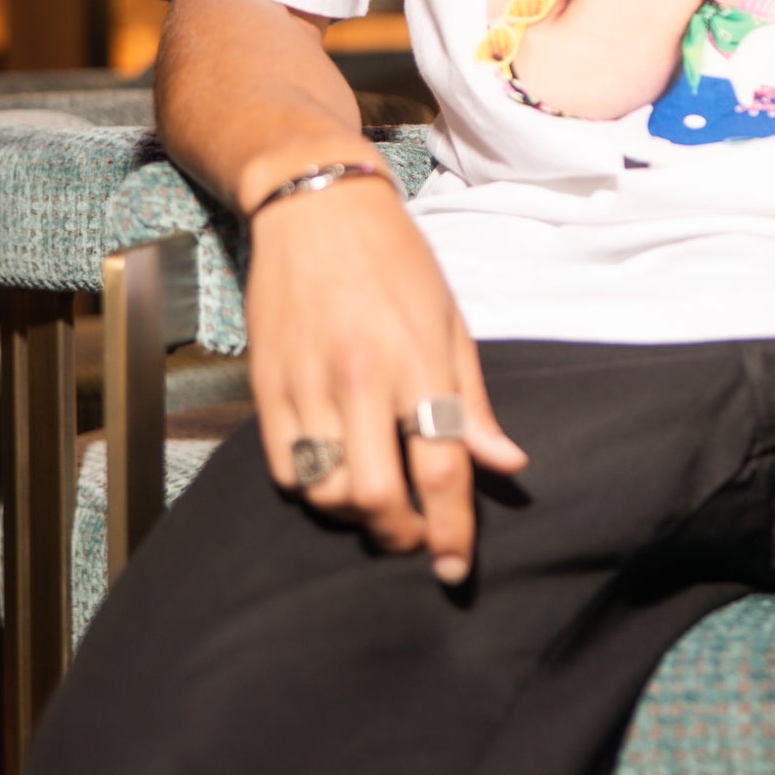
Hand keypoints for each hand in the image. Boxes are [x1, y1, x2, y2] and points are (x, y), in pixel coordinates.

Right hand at [245, 175, 526, 583]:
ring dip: (354, 514)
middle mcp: (361, 378)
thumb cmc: (396, 259)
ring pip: (325, 492)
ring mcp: (307, 384)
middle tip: (413, 536)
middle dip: (399, 535)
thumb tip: (508, 463)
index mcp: (418, 360)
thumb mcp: (449, 319)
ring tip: (376, 500)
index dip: (450, 529)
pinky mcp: (266, 386)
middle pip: (376, 497)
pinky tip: (333, 470)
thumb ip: (474, 400)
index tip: (453, 568)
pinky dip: (311, 487)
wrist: (316, 206)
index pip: (441, 466)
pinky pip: (284, 469)